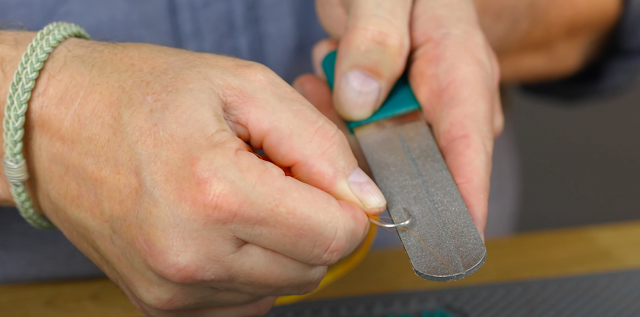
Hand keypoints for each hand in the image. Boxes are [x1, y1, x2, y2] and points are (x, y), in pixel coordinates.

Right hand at [0, 31, 385, 315]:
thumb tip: (367, 200)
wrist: (53, 126)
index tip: (323, 177)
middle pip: (315, 267)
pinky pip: (245, 300)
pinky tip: (220, 225)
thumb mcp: (244, 87)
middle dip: (313, 221)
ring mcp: (173, 290)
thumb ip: (320, 144)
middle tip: (275, 177)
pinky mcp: (161, 305)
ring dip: (280, 244)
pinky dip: (250, 266)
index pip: (337, 236)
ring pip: (284, 286)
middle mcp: (194, 257)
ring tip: (240, 195)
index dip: (346, 203)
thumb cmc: (143, 95)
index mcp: (217, 194)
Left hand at [315, 0, 503, 235]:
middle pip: (418, 165)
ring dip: (343, 123)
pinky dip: (335, 112)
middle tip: (338, 101)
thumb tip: (359, 101)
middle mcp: (445, 103)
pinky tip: (327, 76)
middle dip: (369, 155)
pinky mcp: (391, 113)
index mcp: (461, 74)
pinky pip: (359, 134)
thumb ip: (377, 40)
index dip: (462, 203)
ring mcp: (418, 112)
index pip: (468, 151)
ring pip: (378, 151)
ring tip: (330, 66)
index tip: (450, 246)